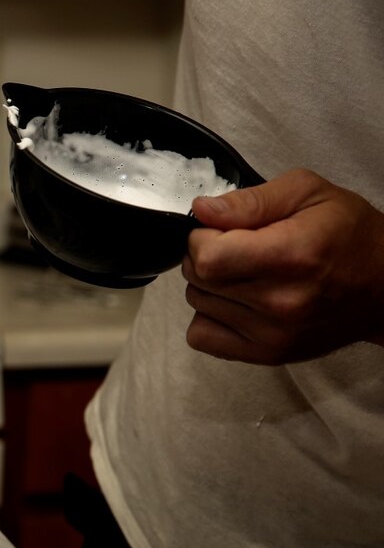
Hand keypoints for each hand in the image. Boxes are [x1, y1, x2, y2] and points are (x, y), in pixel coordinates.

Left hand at [182, 168, 383, 364]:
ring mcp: (273, 334)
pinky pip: (202, 337)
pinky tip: (235, 302)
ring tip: (243, 274)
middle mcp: (280, 302)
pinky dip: (209, 317)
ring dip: (208, 286)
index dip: (202, 238)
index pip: (207, 257)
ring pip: (198, 305)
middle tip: (234, 248)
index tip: (219, 230)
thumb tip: (201, 211)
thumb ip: (250, 201)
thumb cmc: (350, 234)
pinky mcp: (268, 354)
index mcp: (290, 256)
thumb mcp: (308, 193)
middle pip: (198, 279)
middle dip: (203, 257)